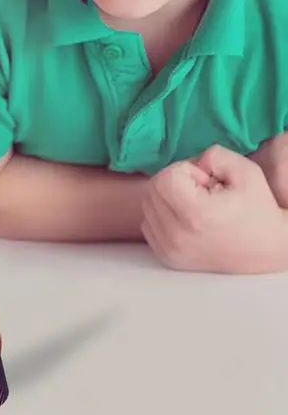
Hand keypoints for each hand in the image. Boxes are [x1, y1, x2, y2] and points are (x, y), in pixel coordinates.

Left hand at [142, 145, 287, 273]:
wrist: (268, 250)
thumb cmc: (257, 210)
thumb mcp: (245, 172)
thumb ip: (214, 155)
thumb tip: (192, 162)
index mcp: (196, 215)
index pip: (164, 178)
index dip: (185, 170)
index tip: (206, 181)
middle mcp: (178, 236)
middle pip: (153, 189)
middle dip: (174, 181)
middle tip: (201, 191)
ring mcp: (171, 250)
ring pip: (147, 206)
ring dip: (167, 198)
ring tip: (195, 204)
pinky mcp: (168, 258)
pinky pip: (147, 224)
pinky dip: (162, 215)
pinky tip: (186, 218)